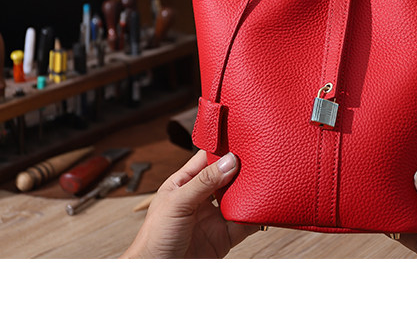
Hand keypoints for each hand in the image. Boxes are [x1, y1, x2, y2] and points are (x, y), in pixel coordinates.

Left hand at [122, 150, 258, 257]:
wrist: (157, 274)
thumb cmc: (154, 238)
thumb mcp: (177, 202)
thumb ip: (203, 182)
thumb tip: (229, 161)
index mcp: (184, 184)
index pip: (206, 160)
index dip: (222, 151)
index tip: (240, 142)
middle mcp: (200, 199)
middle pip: (225, 178)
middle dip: (240, 170)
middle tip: (257, 161)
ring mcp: (213, 218)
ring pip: (237, 200)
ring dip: (249, 193)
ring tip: (263, 182)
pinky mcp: (223, 237)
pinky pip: (243, 224)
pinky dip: (254, 217)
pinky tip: (261, 209)